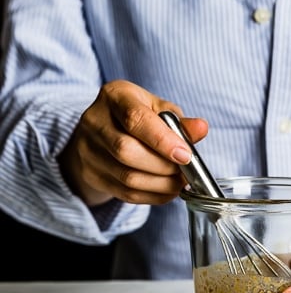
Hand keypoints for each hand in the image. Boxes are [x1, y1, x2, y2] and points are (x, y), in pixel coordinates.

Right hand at [58, 80, 208, 205]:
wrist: (103, 132)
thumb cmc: (138, 117)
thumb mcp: (159, 109)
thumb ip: (180, 122)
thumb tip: (201, 128)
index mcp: (115, 96)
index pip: (136, 119)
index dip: (163, 141)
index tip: (186, 155)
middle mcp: (95, 121)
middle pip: (127, 151)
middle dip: (164, 166)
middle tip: (185, 170)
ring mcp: (88, 150)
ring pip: (127, 177)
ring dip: (162, 184)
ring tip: (180, 181)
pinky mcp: (91, 174)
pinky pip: (125, 193)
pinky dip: (153, 195)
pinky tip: (168, 190)